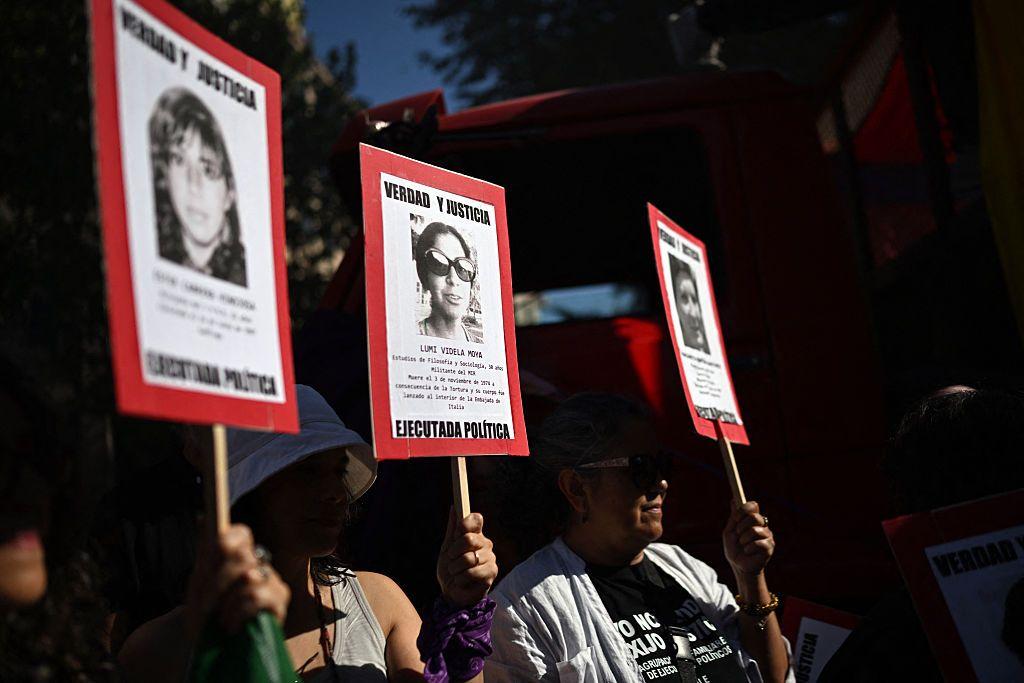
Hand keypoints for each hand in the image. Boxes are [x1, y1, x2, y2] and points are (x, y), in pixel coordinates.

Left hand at [184, 524, 289, 639]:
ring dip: (227, 602)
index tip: (212, 559)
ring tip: (220, 617)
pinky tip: (231, 625)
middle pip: (243, 557)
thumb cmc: (205, 611)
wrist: (208, 644)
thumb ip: (205, 550)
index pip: (241, 533)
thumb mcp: (199, 581)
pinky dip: (239, 612)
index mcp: (242, 554)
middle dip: (218, 583)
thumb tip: (202, 517)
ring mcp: (273, 583)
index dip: (226, 542)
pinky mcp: (279, 604)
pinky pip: (259, 598)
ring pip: (250, 578)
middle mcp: (261, 564)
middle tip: (207, 603)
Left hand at [436, 509, 497, 607]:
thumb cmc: (450, 569)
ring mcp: (490, 558)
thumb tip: (453, 507)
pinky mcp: (492, 573)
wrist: (452, 592)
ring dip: (455, 568)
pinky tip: (462, 581)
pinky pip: (471, 572)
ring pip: (468, 558)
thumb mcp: (446, 548)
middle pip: (468, 539)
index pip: (476, 519)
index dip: (465, 523)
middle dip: (453, 552)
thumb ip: (452, 530)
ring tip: (456, 573)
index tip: (459, 531)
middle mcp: (485, 544)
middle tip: (451, 560)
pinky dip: (460, 579)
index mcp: (475, 535)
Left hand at [722, 501, 773, 577]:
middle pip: (755, 517)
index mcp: (752, 520)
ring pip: (755, 531)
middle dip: (742, 526)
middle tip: (738, 534)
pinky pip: (759, 543)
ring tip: (743, 545)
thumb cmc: (734, 548)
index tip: (735, 519)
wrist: (738, 566)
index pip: (753, 505)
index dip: (743, 510)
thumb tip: (733, 500)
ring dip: (744, 539)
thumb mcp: (729, 531)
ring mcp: (767, 535)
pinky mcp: (770, 547)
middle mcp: (762, 525)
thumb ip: (733, 517)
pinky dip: (749, 548)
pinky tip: (748, 552)